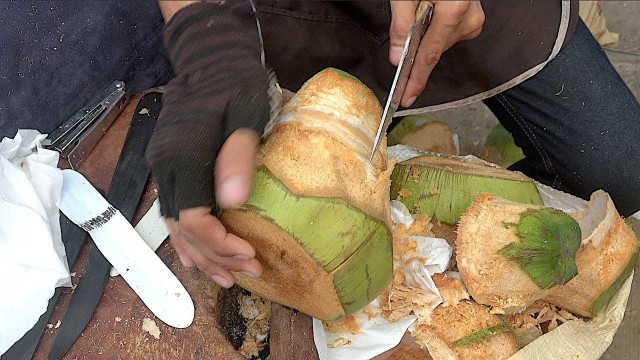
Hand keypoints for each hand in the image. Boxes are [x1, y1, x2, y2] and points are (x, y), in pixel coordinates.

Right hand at [146, 1, 268, 287]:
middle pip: (184, 227)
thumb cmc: (235, 84)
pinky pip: (172, 211)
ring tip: (226, 278)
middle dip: (216, 255)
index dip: (219, 243)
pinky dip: (186, 238)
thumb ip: (238, 154)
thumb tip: (233, 202)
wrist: (209, 59)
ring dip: (201, 254)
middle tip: (250, 272)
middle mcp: (167, 166)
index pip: (194, 216)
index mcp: (184, 155)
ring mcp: (164, 166)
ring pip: (175, 224)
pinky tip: (198, 257)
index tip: (248, 254)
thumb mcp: (246, 113)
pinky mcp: (169, 165)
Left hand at [389, 1, 484, 106]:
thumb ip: (401, 25)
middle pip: (435, 49)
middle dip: (417, 49)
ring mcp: (474, 18)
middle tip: (408, 27)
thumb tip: (398, 57)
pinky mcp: (473, 17)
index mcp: (454, 10)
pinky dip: (437, 30)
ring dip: (427, 36)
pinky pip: (450, 33)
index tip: (407, 97)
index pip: (430, 56)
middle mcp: (468, 17)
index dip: (416, 79)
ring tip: (423, 10)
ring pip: (442, 42)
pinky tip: (432, 13)